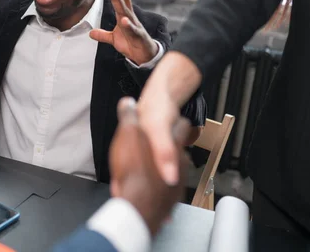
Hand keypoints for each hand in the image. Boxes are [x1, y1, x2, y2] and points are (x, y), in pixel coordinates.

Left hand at [90, 0, 157, 64]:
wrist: (144, 56)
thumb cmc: (131, 43)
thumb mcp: (113, 39)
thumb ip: (103, 34)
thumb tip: (91, 32)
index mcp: (124, 16)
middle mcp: (129, 17)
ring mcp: (135, 25)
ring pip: (126, 11)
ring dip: (119, 0)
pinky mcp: (138, 36)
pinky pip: (133, 29)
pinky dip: (129, 25)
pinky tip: (124, 20)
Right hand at [109, 97, 189, 235]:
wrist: (139, 208)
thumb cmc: (134, 171)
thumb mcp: (128, 134)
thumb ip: (129, 116)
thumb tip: (127, 102)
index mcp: (172, 142)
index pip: (182, 125)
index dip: (176, 122)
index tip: (171, 121)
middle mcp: (180, 161)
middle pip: (179, 148)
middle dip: (170, 147)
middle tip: (155, 146)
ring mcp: (178, 181)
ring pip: (175, 169)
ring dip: (162, 168)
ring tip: (146, 169)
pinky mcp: (171, 199)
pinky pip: (166, 188)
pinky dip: (157, 185)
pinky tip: (144, 187)